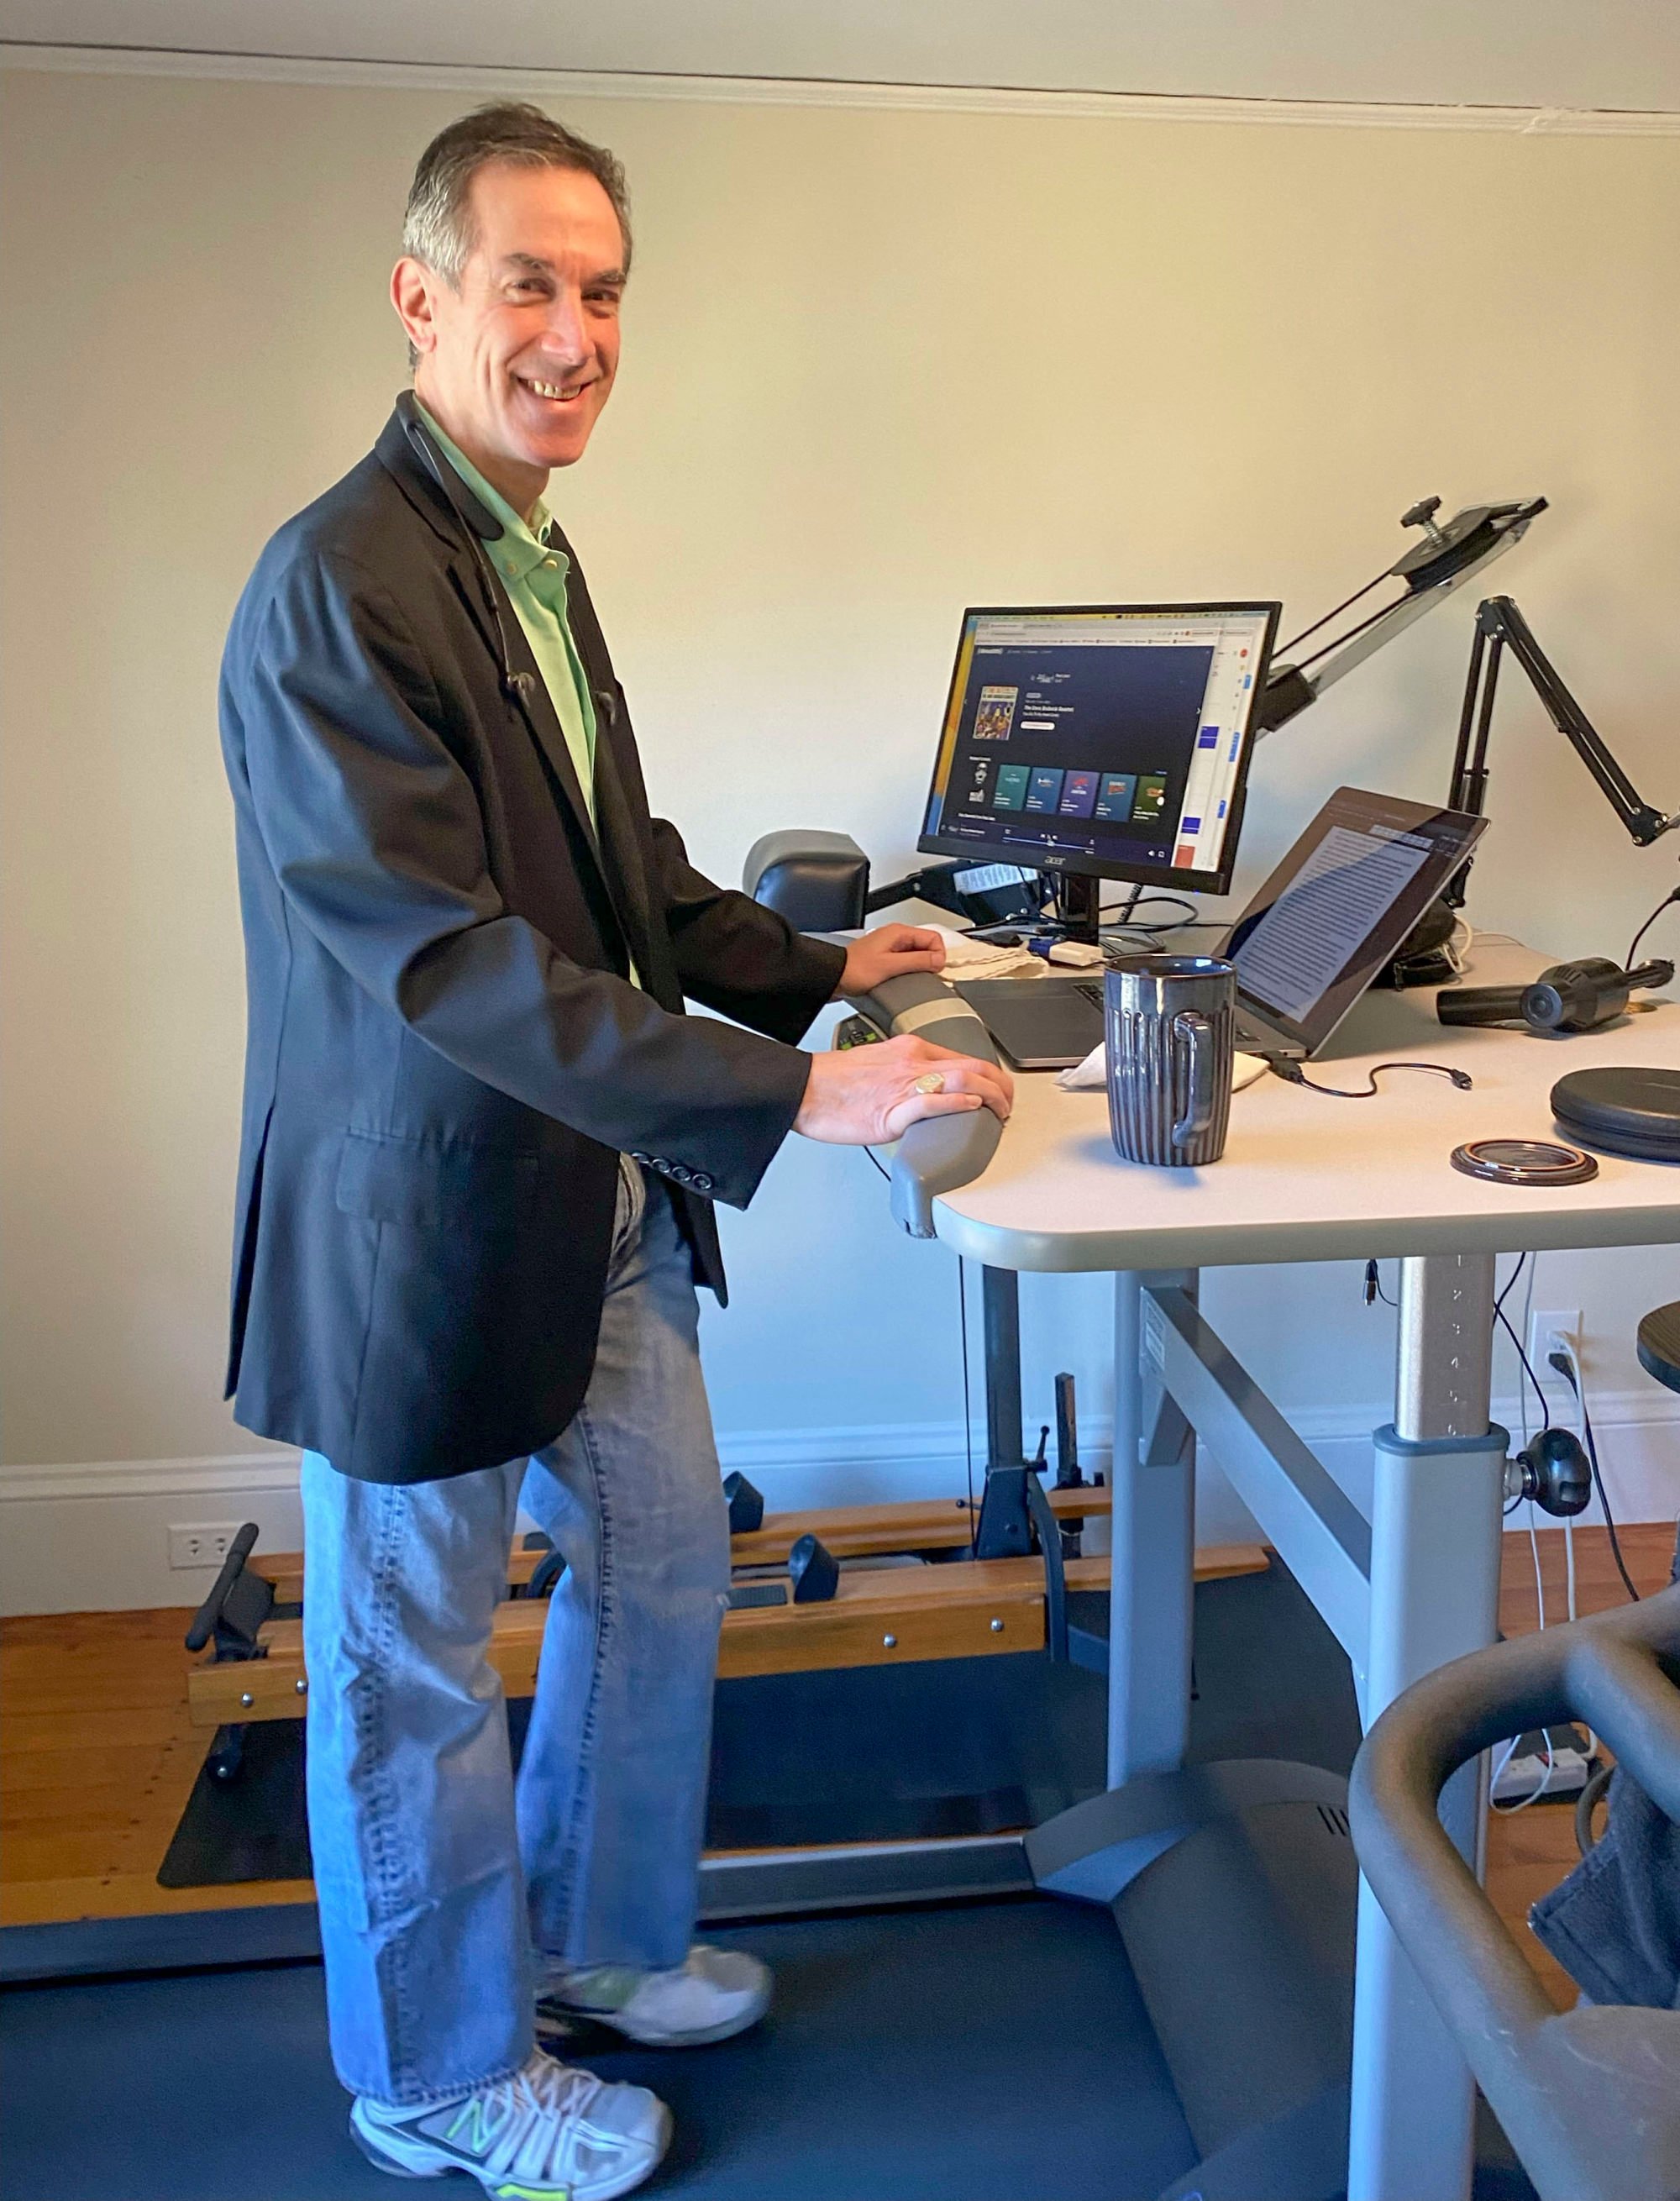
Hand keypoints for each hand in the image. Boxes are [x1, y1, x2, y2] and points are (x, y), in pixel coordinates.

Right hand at [794, 1035, 1012, 1145]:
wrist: (806, 1088)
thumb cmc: (835, 1082)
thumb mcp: (879, 1065)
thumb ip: (906, 1074)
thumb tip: (925, 1093)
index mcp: (910, 1049)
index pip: (964, 1058)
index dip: (989, 1076)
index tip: (996, 1091)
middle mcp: (913, 1061)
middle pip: (974, 1066)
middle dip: (1001, 1086)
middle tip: (1008, 1106)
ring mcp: (905, 1084)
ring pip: (963, 1080)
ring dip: (991, 1097)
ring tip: (1001, 1111)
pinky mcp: (894, 1109)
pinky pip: (935, 1102)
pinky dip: (960, 1103)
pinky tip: (973, 1108)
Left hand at [833, 924, 945, 998]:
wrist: (834, 977)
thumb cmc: (854, 970)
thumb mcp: (890, 966)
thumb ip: (917, 961)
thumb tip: (939, 960)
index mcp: (898, 933)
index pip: (933, 938)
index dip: (938, 955)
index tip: (935, 970)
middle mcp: (895, 937)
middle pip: (926, 946)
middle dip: (930, 962)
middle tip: (927, 977)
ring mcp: (890, 948)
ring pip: (917, 955)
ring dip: (919, 967)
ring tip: (913, 980)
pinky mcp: (886, 959)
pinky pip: (906, 962)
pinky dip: (909, 971)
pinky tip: (903, 981)